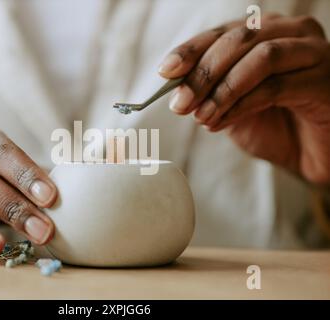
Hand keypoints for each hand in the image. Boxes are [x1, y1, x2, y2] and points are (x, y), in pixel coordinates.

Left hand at [159, 15, 329, 184]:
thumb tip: (177, 89)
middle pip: (240, 39)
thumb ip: (209, 93)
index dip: (191, 50)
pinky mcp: (325, 80)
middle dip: (203, 73)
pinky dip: (242, 105)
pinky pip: (276, 87)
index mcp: (266, 33)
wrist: (312, 155)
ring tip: (201, 117)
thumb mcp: (231, 107)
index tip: (166, 71)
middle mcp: (292, 34)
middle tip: (180, 103)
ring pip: (260, 57)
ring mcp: (313, 53)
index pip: (222, 33)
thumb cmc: (273, 126)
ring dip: (222, 89)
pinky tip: (221, 122)